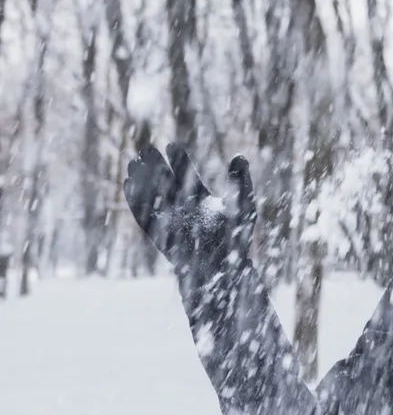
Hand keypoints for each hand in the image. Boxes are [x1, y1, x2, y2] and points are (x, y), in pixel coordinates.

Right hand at [124, 143, 256, 281]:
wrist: (223, 269)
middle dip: (156, 167)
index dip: (178, 160)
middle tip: (145, 149)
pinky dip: (135, 200)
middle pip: (166, 182)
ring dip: (142, 180)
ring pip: (153, 197)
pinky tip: (127, 185)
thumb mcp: (241, 206)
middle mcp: (184, 209)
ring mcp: (171, 221)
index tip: (171, 145)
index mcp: (202, 200)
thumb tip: (239, 155)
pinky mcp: (160, 233)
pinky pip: (145, 215)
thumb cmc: (236, 238)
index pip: (187, 175)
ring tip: (133, 163)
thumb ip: (240, 182)